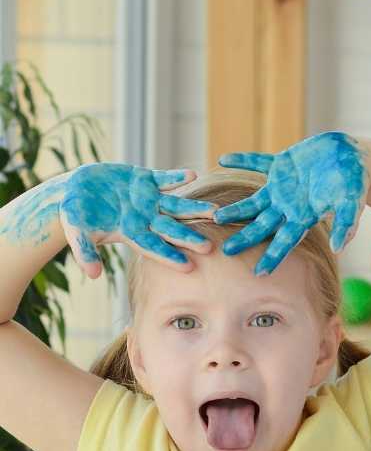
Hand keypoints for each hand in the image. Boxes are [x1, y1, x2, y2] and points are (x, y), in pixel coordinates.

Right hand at [59, 164, 211, 277]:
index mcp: (132, 233)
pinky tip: (192, 175)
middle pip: (172, 230)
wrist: (75, 192)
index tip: (188, 267)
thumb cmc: (75, 216)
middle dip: (190, 238)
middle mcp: (145, 218)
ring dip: (195, 208)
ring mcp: (148, 199)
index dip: (170, 256)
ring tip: (216, 211)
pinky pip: (164, 179)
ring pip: (176, 205)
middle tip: (211, 247)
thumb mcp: (77, 233)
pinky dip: (176, 178)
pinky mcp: (144, 180)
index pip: (154, 248)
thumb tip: (92, 275)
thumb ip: (85, 252)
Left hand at [213, 132, 366, 274]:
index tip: (258, 273)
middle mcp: (290, 205)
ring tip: (215, 216)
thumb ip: (346, 224)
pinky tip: (222, 159)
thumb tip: (337, 248)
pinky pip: (258, 162)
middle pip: (263, 226)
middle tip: (225, 251)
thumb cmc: (356, 182)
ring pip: (254, 201)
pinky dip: (242, 160)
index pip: (286, 240)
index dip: (273, 256)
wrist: (354, 158)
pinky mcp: (283, 164)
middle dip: (245, 238)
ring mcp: (284, 186)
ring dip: (236, 209)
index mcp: (305, 216)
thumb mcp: (353, 203)